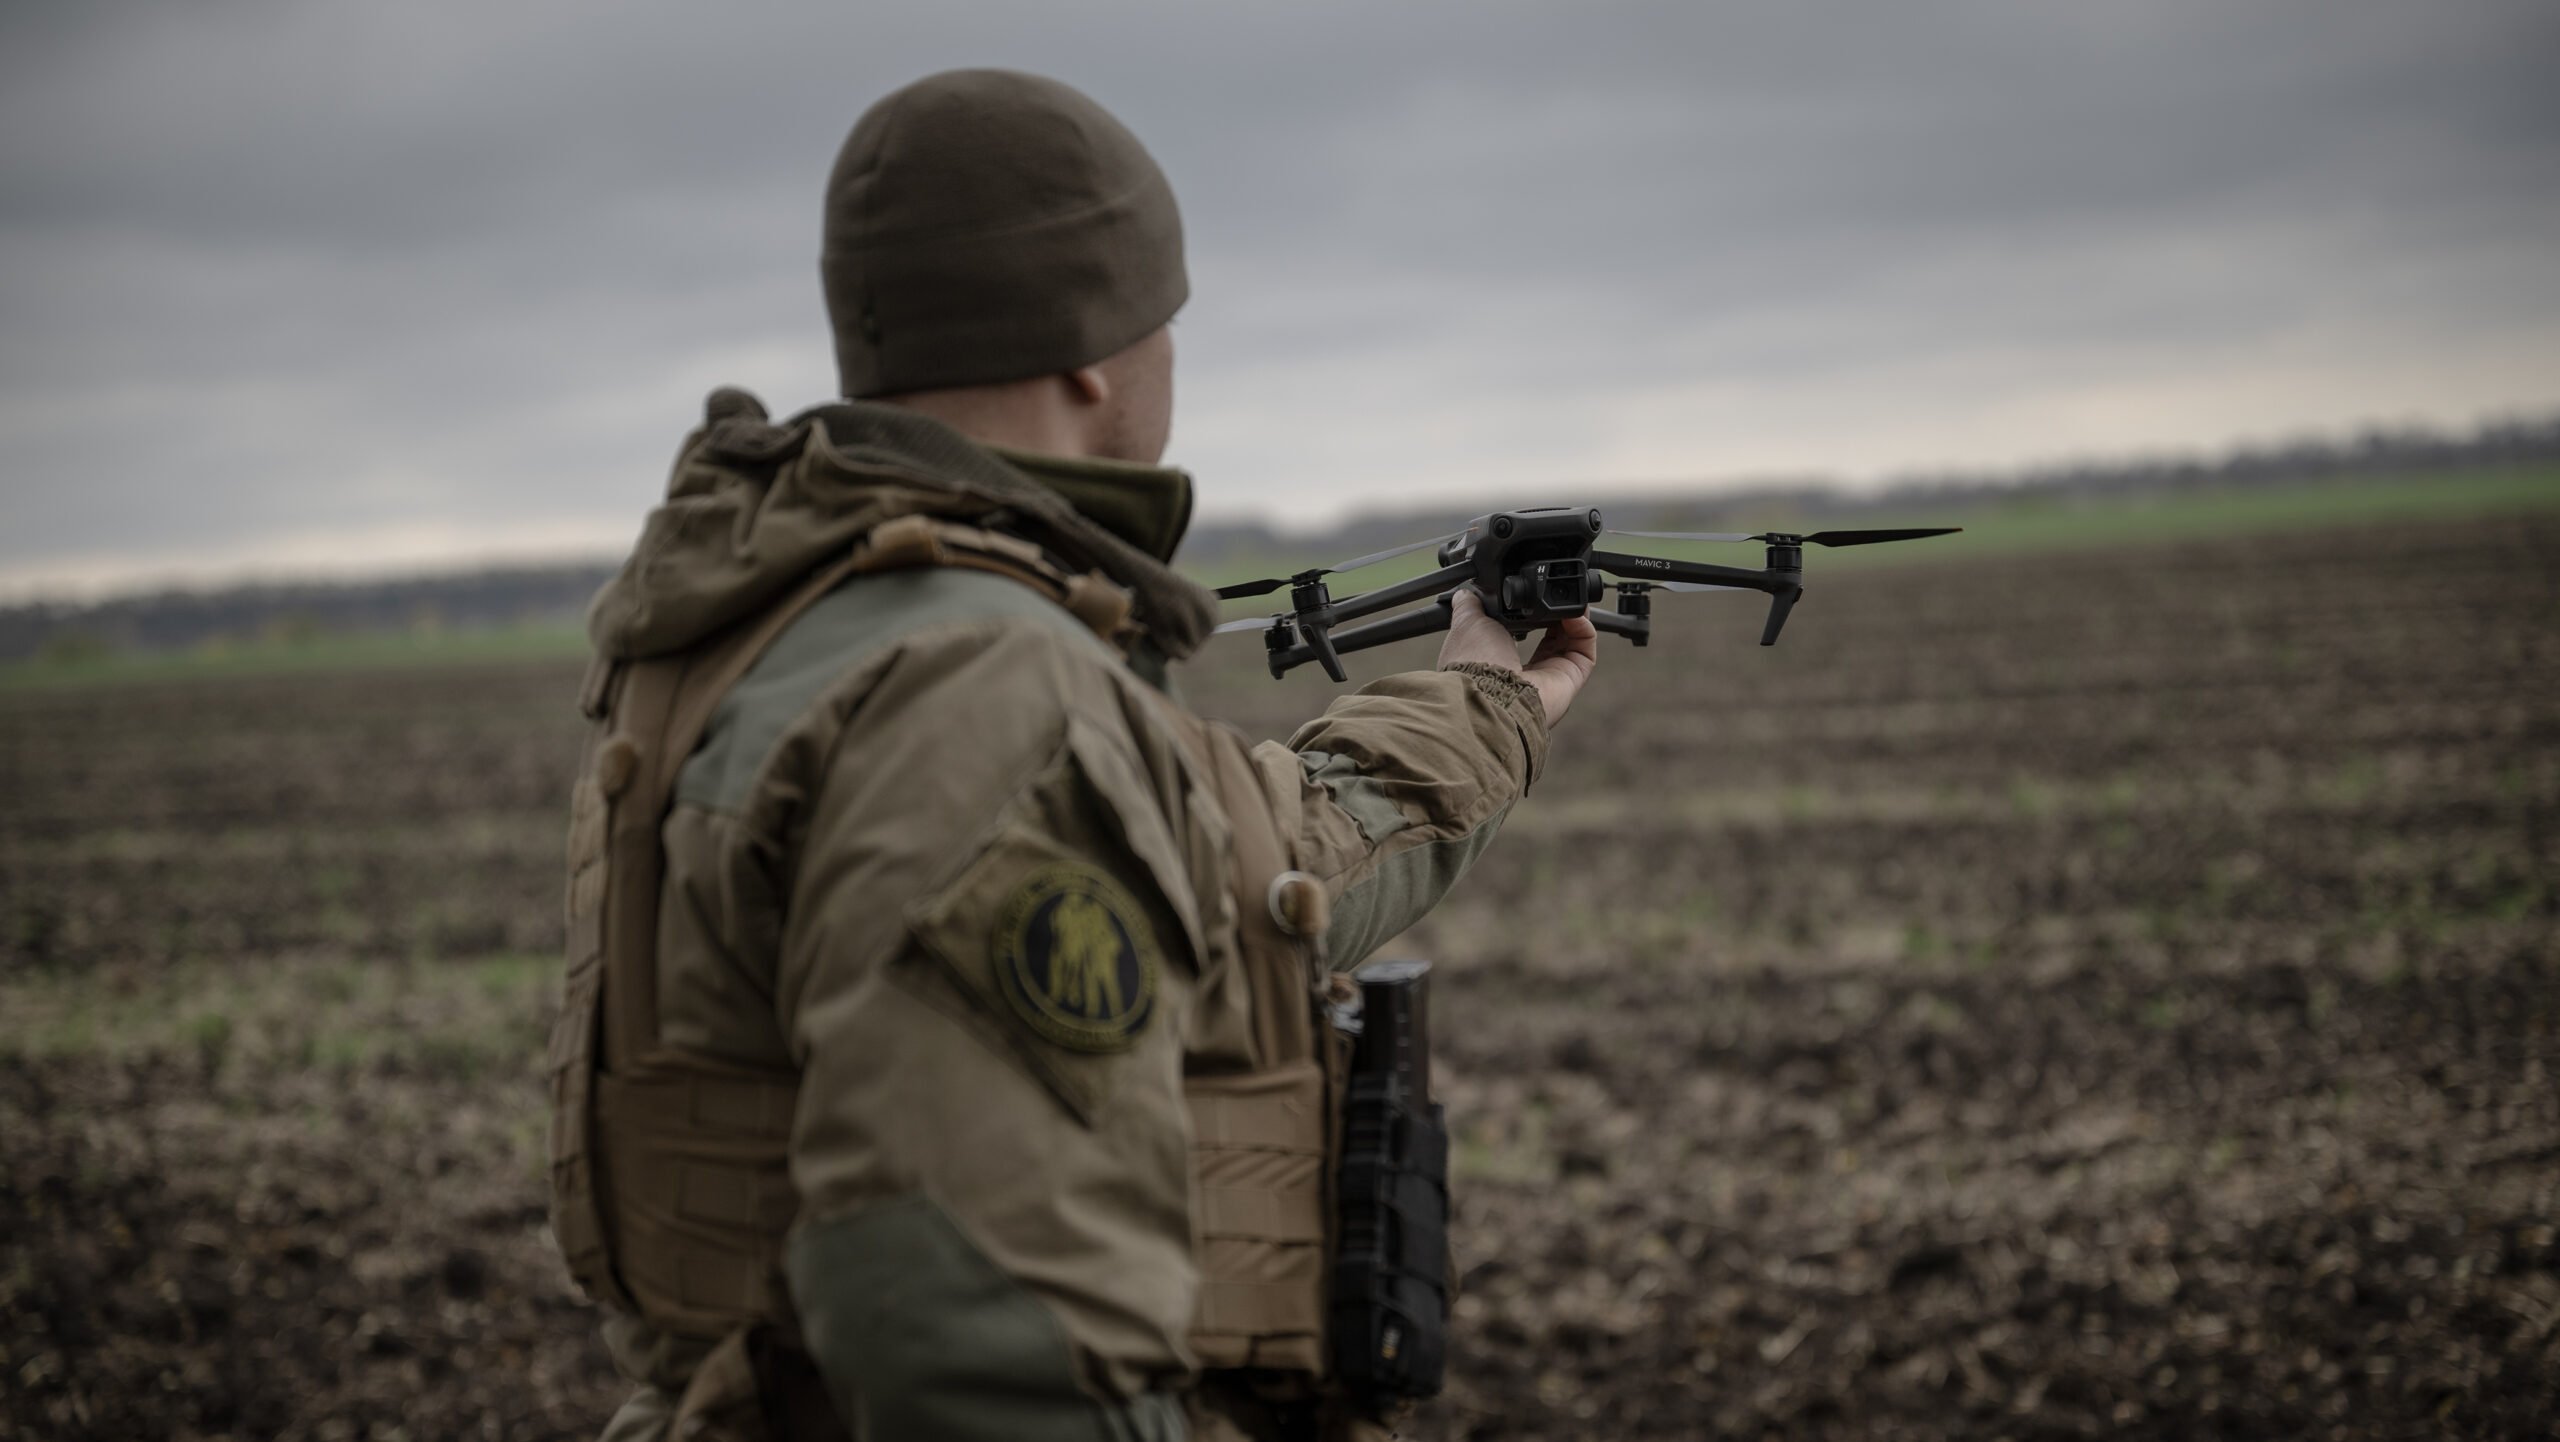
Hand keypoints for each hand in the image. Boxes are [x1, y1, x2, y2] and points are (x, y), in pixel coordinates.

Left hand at [1437, 588, 1598, 727]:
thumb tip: (1465, 593)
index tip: (1530, 597)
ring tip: (1567, 597)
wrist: (1489, 691)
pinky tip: (1573, 613)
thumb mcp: (1467, 624)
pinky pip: (1585, 648)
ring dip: (1573, 615)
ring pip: (1571, 641)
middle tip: (1557, 595)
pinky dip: (1583, 626)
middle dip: (1556, 614)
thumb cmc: (1474, 662)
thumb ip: (1469, 607)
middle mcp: (1525, 673)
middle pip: (1550, 638)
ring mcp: (1551, 677)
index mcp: (1497, 662)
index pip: (1519, 635)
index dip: (1529, 614)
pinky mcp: (1571, 678)